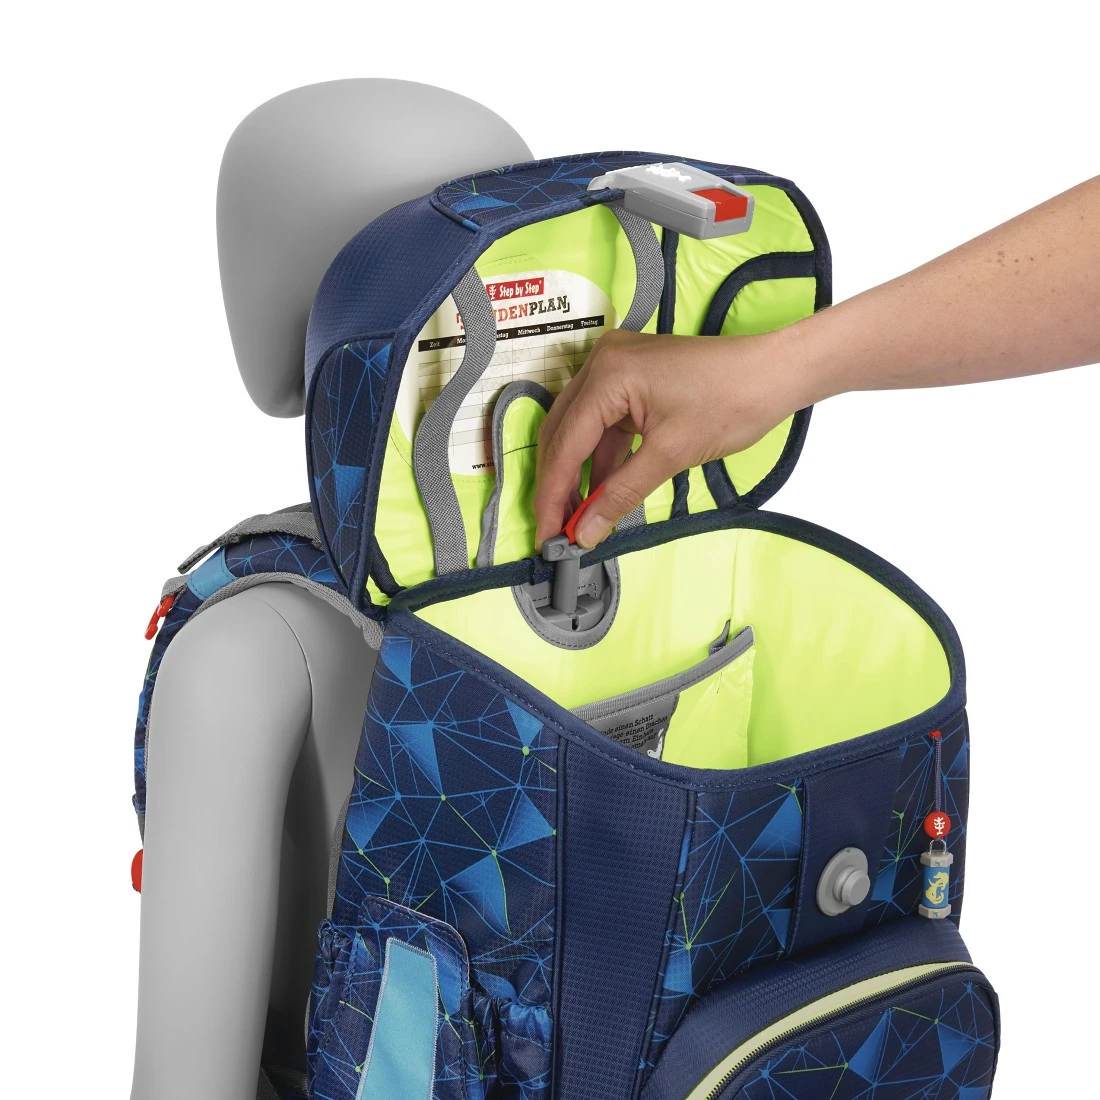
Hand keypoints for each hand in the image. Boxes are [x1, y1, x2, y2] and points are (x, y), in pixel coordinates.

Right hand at [534, 327, 808, 547]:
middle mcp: (603, 363)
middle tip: (556, 529)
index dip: (553, 494)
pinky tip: (601, 492)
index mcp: (608, 374)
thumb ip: (620, 494)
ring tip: (578, 517)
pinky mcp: (631, 379)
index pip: (565, 443)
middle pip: (562, 434)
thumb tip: (586, 530)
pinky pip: (603, 424)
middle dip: (559, 485)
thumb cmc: (734, 399)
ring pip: (579, 431)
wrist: (775, 373)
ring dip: (579, 474)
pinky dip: (602, 458)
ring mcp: (616, 367)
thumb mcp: (671, 454)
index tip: (548, 532)